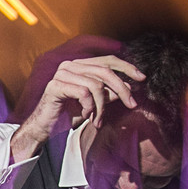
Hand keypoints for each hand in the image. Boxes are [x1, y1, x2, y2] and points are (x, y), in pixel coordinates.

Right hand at [14, 56, 144, 158]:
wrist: (45, 128)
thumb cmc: (69, 115)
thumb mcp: (95, 104)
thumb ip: (109, 93)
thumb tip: (130, 86)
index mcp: (80, 65)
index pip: (108, 60)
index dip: (127, 67)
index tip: (142, 78)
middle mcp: (70, 65)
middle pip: (105, 71)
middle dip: (122, 89)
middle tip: (132, 105)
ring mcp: (62, 73)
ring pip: (95, 85)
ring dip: (102, 106)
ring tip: (99, 120)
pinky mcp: (55, 85)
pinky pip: (83, 93)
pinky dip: (89, 108)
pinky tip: (86, 116)